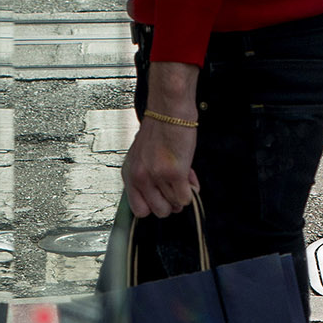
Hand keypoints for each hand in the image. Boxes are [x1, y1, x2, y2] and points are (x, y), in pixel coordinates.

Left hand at [122, 60, 201, 217]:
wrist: (169, 110)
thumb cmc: (159, 129)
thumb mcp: (143, 157)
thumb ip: (148, 178)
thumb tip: (163, 197)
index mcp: (130, 174)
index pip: (139, 210)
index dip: (154, 206)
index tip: (163, 198)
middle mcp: (140, 178)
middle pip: (159, 212)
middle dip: (171, 203)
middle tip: (176, 187)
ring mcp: (156, 177)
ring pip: (175, 205)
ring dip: (183, 193)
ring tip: (184, 175)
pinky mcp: (174, 173)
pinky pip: (186, 197)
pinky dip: (192, 190)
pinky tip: (190, 177)